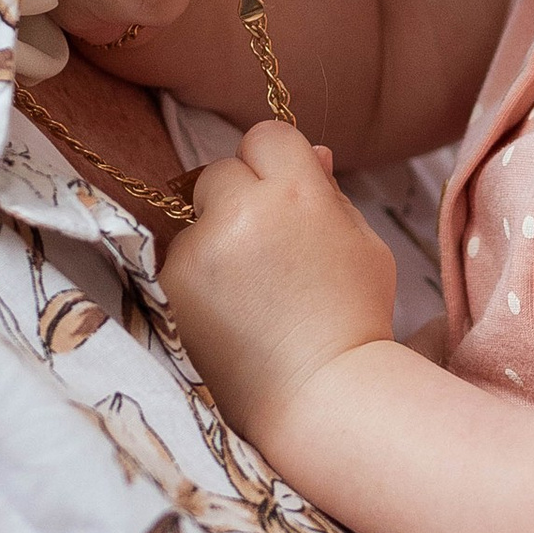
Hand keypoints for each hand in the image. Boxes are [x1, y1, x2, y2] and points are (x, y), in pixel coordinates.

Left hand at [159, 123, 396, 438]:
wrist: (319, 396)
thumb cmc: (354, 320)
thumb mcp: (363, 245)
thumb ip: (330, 193)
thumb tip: (311, 153)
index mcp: (297, 191)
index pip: (265, 136)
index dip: (275, 164)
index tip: (282, 195)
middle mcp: (241, 210)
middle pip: (221, 171)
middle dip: (238, 198)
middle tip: (266, 249)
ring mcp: (199, 249)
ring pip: (195, 219)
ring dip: (215, 240)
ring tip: (250, 293)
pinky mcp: (170, 285)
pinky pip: (178, 260)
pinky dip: (197, 278)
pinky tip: (228, 314)